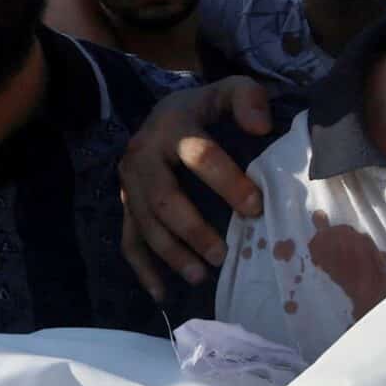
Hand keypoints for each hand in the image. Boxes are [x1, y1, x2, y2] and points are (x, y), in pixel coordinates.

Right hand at [122, 77, 272, 296]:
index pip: (199, 155)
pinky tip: (162, 294)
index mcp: (172, 126)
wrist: (161, 114)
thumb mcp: (227, 91)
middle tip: (222, 254)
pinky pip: (129, 240)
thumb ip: (247, 99)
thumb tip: (261, 127)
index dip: (227, 182)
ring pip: (145, 225)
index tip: (255, 207)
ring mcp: (129, 184)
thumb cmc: (205, 109)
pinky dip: (143, 270)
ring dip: (170, 254)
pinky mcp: (125, 206)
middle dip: (193, 230)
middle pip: (164, 199)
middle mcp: (143, 156)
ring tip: (200, 276)